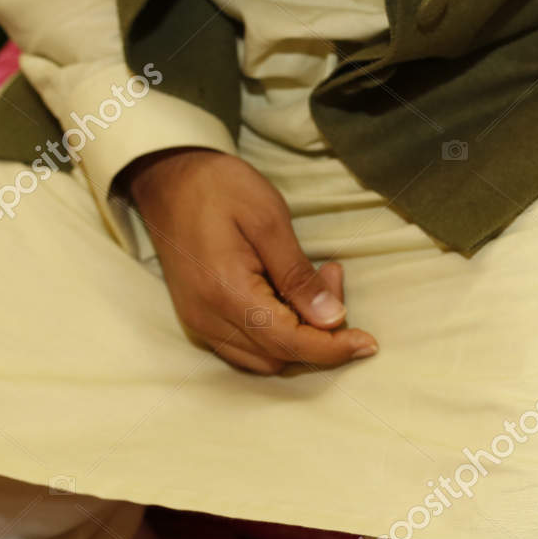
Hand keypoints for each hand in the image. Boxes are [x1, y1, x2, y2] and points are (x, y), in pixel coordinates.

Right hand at [123, 148, 377, 373]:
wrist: (169, 180)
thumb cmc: (220, 190)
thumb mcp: (269, 220)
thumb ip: (298, 275)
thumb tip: (332, 319)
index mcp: (225, 293)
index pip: (289, 342)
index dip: (333, 348)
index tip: (369, 343)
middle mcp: (207, 318)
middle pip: (280, 355)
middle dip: (321, 332)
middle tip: (334, 277)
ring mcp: (199, 322)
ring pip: (265, 358)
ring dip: (300, 335)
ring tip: (316, 283)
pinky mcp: (199, 318)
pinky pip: (247, 347)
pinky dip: (278, 333)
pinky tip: (290, 296)